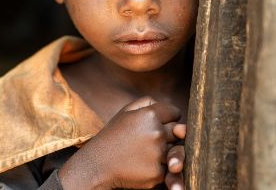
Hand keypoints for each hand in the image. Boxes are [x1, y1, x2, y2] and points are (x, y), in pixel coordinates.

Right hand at [58, 96, 181, 189]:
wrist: (97, 165)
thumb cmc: (113, 136)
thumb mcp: (125, 112)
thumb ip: (149, 102)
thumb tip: (175, 112)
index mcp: (149, 115)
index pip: (175, 113)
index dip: (167, 118)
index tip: (154, 123)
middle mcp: (156, 134)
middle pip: (178, 132)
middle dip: (167, 134)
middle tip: (145, 138)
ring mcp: (158, 155)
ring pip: (174, 150)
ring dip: (164, 151)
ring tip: (142, 151)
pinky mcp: (157, 174)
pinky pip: (167, 168)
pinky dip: (157, 167)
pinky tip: (140, 164)